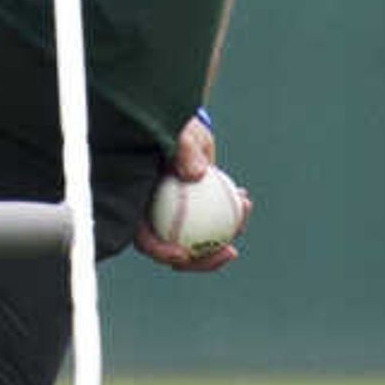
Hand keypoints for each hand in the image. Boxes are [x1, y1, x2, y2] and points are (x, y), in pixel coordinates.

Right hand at [132, 111, 245, 271]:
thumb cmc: (172, 128)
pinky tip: (245, 201)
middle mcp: (158, 216)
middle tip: (228, 251)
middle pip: (177, 250)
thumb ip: (183, 150)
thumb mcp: (177, 134)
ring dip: (225, 234)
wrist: (183, 124)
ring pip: (200, 239)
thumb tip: (196, 175)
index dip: (162, 252)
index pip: (146, 240)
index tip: (185, 254)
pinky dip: (230, 214)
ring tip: (243, 213)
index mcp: (140, 206)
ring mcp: (178, 216)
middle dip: (203, 260)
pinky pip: (214, 220)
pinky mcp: (197, 210)